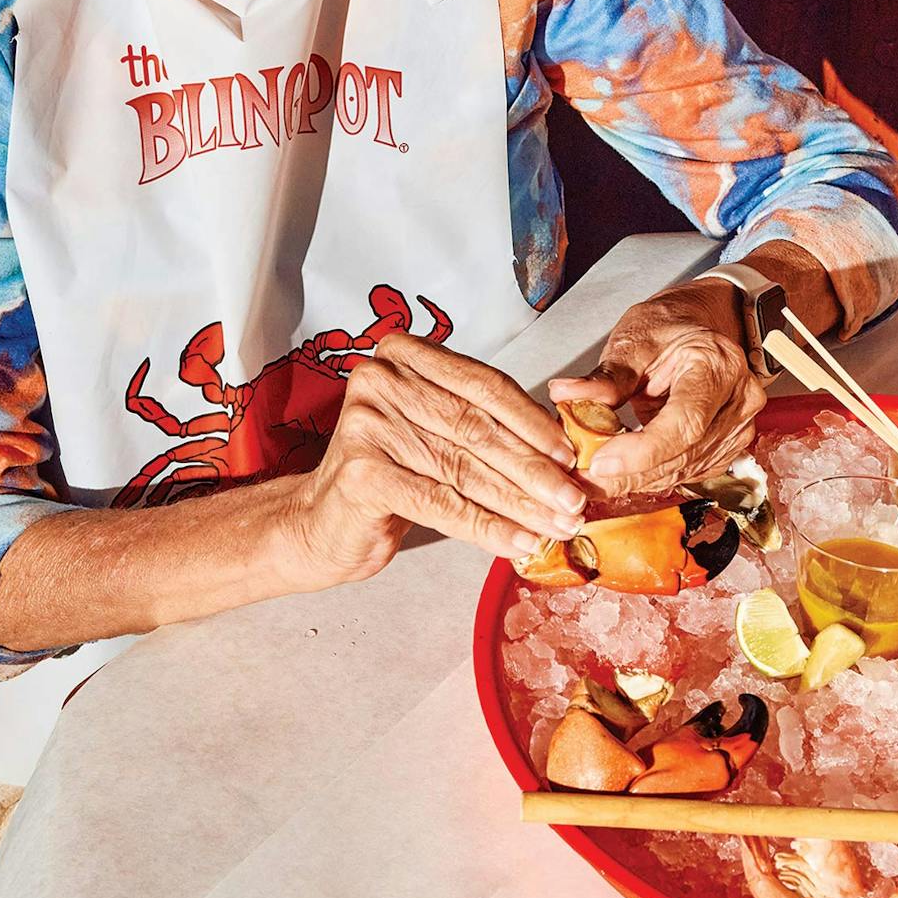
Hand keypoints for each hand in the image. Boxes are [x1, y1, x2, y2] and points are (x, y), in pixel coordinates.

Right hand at [283, 334, 586, 586]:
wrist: (323, 522)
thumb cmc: (391, 473)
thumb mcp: (435, 432)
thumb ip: (482, 423)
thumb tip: (564, 447)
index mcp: (403, 354)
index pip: (484, 385)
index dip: (533, 422)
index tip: (571, 454)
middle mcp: (381, 379)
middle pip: (476, 427)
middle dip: (533, 469)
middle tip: (575, 499)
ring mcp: (367, 424)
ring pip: (464, 469)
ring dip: (520, 503)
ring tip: (557, 526)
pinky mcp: (363, 473)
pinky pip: (442, 504)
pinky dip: (487, 528)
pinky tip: (519, 543)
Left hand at [549, 280, 766, 496]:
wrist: (698, 327)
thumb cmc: (669, 328)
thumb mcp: (634, 339)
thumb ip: (605, 376)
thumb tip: (565, 394)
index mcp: (717, 366)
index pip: (685, 422)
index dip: (642, 451)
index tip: (600, 461)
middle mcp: (737, 401)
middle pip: (683, 454)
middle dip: (629, 473)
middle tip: (583, 477)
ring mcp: (737, 428)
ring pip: (683, 471)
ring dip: (636, 480)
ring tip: (593, 477)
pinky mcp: (726, 447)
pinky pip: (686, 473)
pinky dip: (651, 477)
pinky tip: (622, 472)